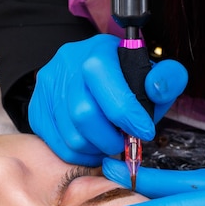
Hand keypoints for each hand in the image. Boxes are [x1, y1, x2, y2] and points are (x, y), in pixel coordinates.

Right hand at [28, 34, 187, 165]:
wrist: (92, 78)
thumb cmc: (127, 82)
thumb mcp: (153, 76)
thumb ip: (167, 80)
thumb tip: (158, 88)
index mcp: (98, 50)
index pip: (106, 82)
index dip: (127, 114)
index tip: (145, 132)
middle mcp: (67, 64)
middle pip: (83, 115)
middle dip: (110, 138)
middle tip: (123, 142)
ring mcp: (48, 87)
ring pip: (70, 136)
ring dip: (96, 150)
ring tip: (108, 144)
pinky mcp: (37, 109)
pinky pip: (58, 146)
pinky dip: (81, 155)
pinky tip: (93, 146)